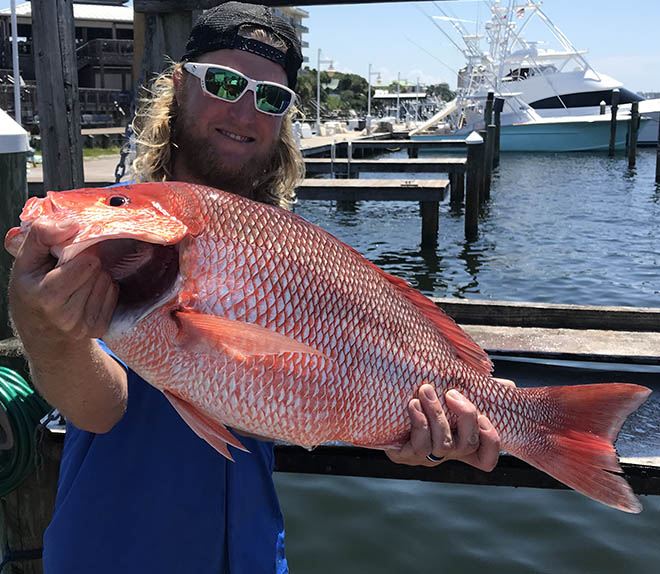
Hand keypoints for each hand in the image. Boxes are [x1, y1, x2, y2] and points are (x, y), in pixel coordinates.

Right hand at [8, 219, 117, 347]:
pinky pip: (113, 293)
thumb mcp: (24, 261)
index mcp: (46, 296)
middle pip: (98, 270)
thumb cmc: (30, 292)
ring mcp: (84, 324)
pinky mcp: (98, 328)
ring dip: (96, 275)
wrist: (40, 332)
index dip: (78, 252)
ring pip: (107, 280)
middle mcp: (66, 315)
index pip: (86, 262)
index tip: (65, 255)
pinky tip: (86, 292)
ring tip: (77, 281)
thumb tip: (71, 223)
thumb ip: (41, 236)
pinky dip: (103, 288)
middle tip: (70, 269)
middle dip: (87, 263)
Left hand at [385, 380, 513, 470]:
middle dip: (464, 416)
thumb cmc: (424, 401)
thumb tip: (507, 386)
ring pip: (442, 444)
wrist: (384, 407)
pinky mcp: (405, 455)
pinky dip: (419, 422)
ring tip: (426, 390)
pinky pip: (419, 445)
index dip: (491, 442)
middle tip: (452, 392)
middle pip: (467, 445)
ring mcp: (426, 457)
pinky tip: (413, 404)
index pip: (486, 458)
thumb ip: (479, 390)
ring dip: (437, 414)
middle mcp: (446, 453)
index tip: (485, 418)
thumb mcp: (453, 395)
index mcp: (460, 442)